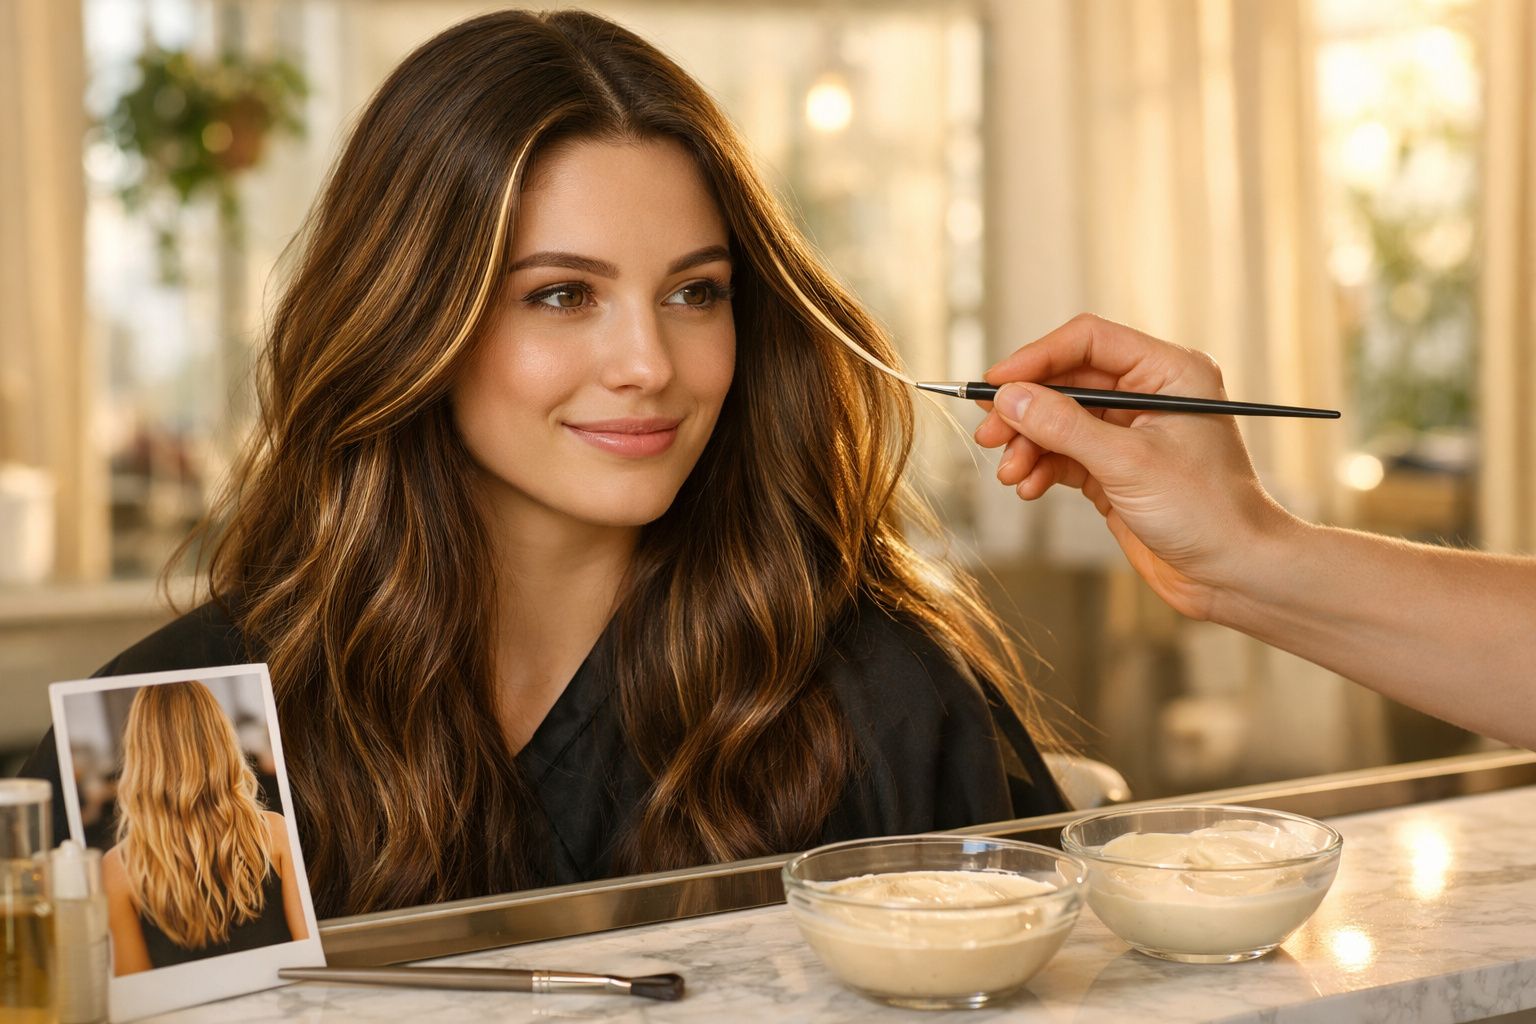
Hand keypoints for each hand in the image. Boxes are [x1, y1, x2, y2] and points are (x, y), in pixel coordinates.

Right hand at [973, 314, 1298, 618]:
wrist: (1233, 574)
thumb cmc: (1207, 513)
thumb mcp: (1127, 463)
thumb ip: (1064, 426)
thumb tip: (1011, 397)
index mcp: (1168, 372)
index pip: (1089, 341)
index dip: (1037, 358)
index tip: (997, 383)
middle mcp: (1149, 394)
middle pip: (1067, 381)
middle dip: (1026, 410)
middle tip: (990, 435)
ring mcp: (1130, 432)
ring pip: (1059, 421)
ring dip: (1028, 445)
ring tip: (1010, 473)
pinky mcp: (1115, 468)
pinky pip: (1064, 454)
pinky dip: (1041, 468)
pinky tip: (1029, 487)